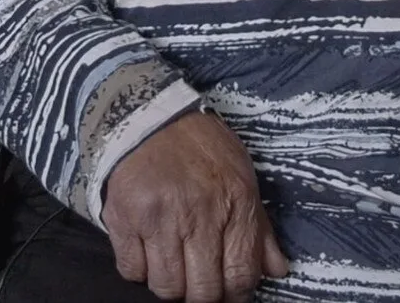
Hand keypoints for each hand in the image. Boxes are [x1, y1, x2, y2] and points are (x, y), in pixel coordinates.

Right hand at [103, 109, 288, 301]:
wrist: (151, 116)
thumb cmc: (202, 148)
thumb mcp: (242, 178)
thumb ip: (258, 228)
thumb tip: (276, 270)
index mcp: (234, 203)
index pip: (241, 275)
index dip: (236, 295)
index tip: (230, 293)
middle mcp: (197, 214)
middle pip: (202, 291)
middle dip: (203, 295)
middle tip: (199, 283)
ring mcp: (157, 219)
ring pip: (165, 287)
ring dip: (171, 284)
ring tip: (174, 265)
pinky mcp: (122, 218)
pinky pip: (131, 271)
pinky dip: (140, 269)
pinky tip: (148, 250)